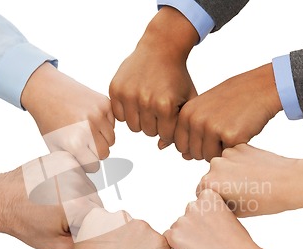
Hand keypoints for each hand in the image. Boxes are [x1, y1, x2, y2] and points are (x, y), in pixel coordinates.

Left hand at [0, 151, 102, 248]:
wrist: (0, 198)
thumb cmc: (23, 222)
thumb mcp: (56, 248)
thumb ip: (84, 245)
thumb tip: (99, 236)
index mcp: (78, 205)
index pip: (99, 219)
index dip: (85, 226)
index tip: (67, 226)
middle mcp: (77, 182)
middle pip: (95, 201)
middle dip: (82, 210)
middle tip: (58, 214)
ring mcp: (70, 166)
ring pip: (87, 186)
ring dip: (76, 194)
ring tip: (53, 200)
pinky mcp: (63, 157)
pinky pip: (77, 173)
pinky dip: (68, 181)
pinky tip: (51, 188)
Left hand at [22, 63, 115, 165]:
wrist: (47, 89)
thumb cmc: (49, 119)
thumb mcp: (55, 146)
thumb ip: (73, 161)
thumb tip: (90, 172)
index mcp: (74, 143)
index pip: (94, 166)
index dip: (86, 162)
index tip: (79, 155)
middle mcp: (88, 129)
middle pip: (105, 153)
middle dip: (96, 151)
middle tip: (83, 142)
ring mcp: (98, 114)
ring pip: (112, 139)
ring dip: (102, 138)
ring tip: (86, 129)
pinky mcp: (104, 103)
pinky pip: (113, 123)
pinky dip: (105, 123)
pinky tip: (90, 117)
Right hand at [109, 6, 197, 145]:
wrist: (161, 48)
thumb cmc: (177, 76)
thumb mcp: (187, 100)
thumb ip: (179, 127)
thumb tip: (161, 147)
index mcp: (165, 106)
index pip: (165, 135)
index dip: (169, 128)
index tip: (171, 115)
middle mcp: (145, 101)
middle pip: (148, 132)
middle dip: (155, 124)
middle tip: (159, 108)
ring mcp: (128, 95)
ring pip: (133, 127)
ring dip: (141, 120)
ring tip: (148, 105)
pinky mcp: (115, 89)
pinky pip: (118, 116)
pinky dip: (127, 112)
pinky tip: (136, 99)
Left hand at [165, 189, 278, 248]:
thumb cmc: (237, 241)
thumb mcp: (227, 216)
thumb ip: (210, 211)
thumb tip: (199, 219)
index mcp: (208, 197)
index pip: (199, 204)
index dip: (205, 218)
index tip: (214, 227)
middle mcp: (193, 205)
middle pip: (187, 215)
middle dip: (194, 226)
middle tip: (208, 240)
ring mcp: (182, 220)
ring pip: (178, 228)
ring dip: (186, 236)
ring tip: (204, 247)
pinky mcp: (174, 236)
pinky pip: (169, 238)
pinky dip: (177, 245)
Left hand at [175, 64, 282, 160]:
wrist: (260, 88)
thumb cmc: (232, 99)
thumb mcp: (205, 109)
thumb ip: (192, 132)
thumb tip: (185, 157)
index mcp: (186, 114)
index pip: (181, 145)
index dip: (196, 145)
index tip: (209, 133)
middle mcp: (196, 121)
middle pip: (195, 153)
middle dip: (209, 148)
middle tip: (223, 130)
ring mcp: (212, 128)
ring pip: (209, 157)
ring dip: (221, 150)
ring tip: (231, 130)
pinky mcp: (230, 136)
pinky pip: (226, 155)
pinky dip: (234, 147)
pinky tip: (240, 131)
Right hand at [197, 144, 302, 216]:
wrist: (289, 182)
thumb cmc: (265, 201)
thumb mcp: (237, 212)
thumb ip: (219, 204)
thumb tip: (213, 199)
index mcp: (209, 183)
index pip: (201, 192)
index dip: (214, 199)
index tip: (228, 201)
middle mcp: (214, 165)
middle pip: (210, 177)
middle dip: (221, 184)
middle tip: (240, 192)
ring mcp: (228, 154)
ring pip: (222, 165)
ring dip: (230, 172)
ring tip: (249, 182)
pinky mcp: (240, 146)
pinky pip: (234, 156)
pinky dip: (240, 162)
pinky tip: (254, 171)